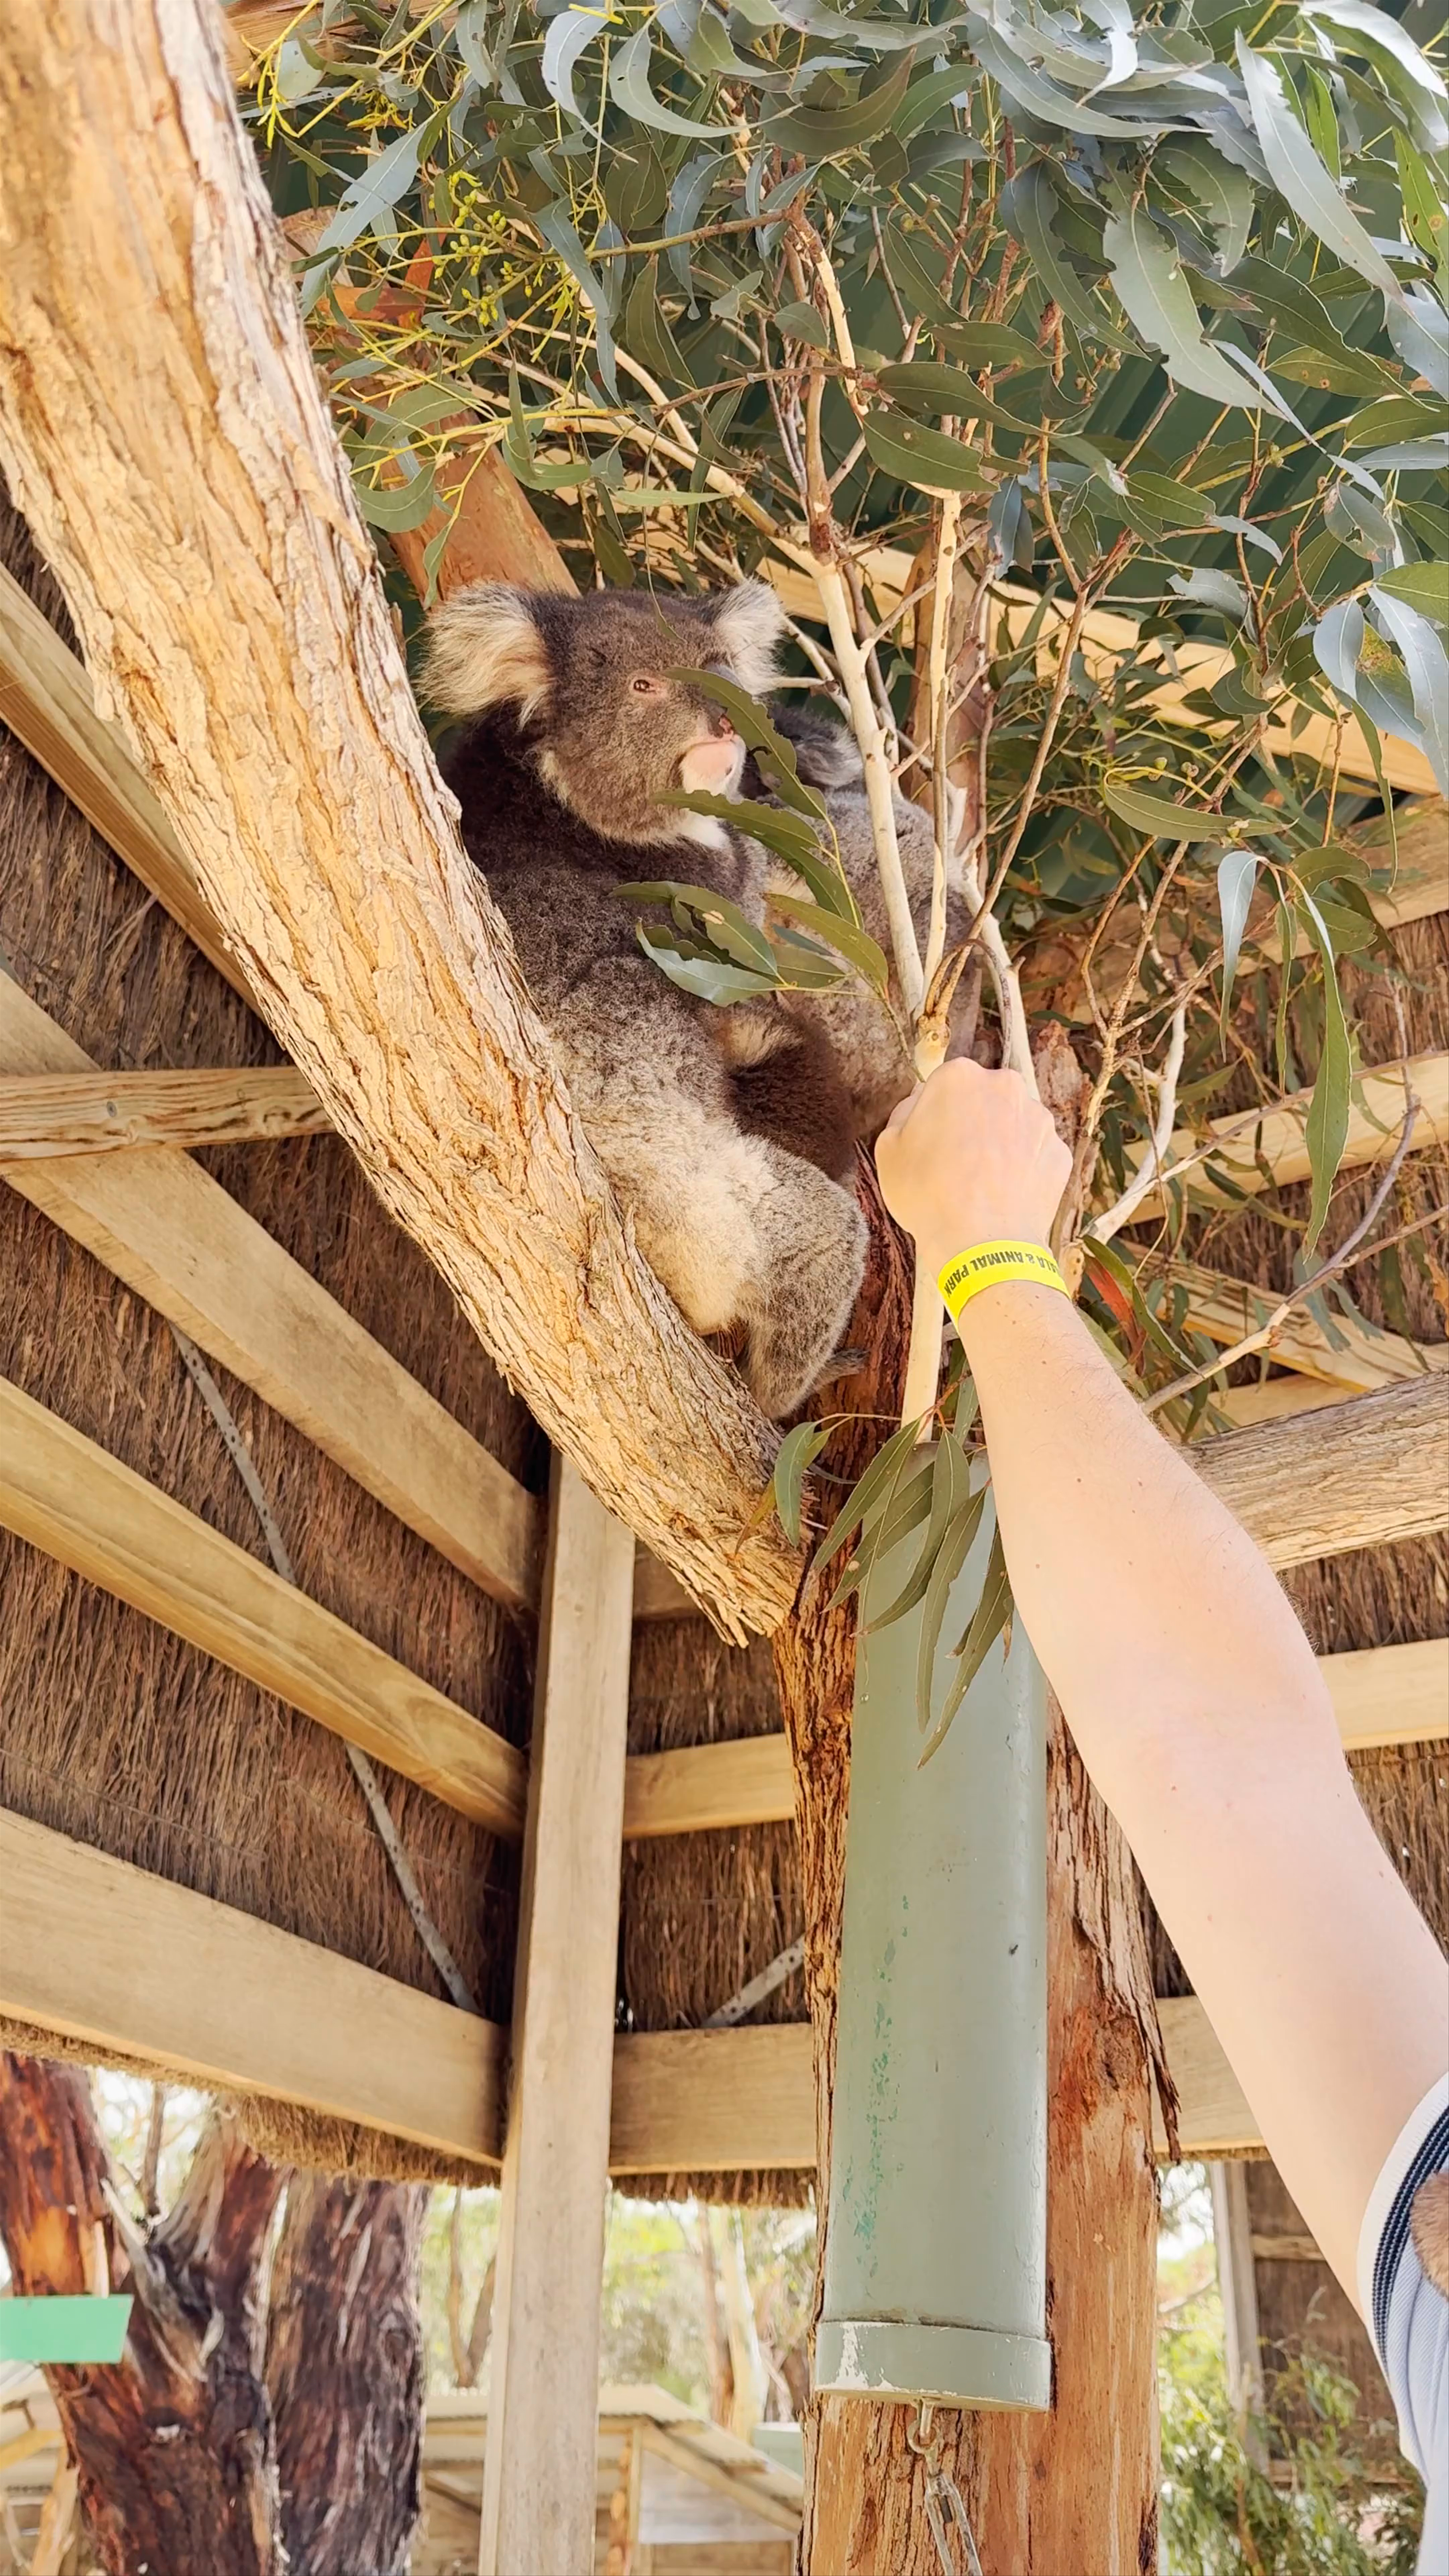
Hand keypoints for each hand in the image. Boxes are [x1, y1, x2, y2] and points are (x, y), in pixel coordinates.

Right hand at [875, 1059, 1071, 1276]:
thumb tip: (919, 1106)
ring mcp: (1039, 1119)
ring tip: (981, 1183)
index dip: (933, 1115)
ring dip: (999, 1143)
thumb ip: (903, 1115)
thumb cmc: (928, 1195)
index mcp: (958, 1077)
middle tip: (955, 1162)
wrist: (981, 1244)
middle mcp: (1005, 1087)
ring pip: (1013, 1124)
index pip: (942, 1084)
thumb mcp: (888, 1150)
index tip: (929, 1143)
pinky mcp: (1059, 1152)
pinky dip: (1022, 1168)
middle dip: (971, 1122)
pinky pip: (1035, 1153)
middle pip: (983, 1099)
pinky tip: (1004, 1193)